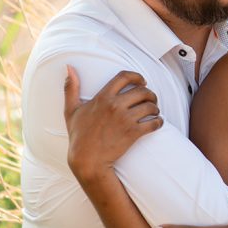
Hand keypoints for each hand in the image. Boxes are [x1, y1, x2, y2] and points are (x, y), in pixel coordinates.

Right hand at [63, 66, 162, 184]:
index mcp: (102, 97)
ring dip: (155, 108)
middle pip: (142, 91)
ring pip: (150, 106)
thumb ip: (71, 88)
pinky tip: (157, 123)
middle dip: (150, 94)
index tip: (143, 81)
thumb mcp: (71, 110)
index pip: (124, 77)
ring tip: (154, 112)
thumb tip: (69, 67)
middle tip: (151, 100)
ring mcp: (125, 119)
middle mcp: (115, 106)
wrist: (87, 159)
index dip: (137, 76)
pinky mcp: (133, 133)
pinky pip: (153, 123)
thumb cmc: (79, 136)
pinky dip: (159, 122)